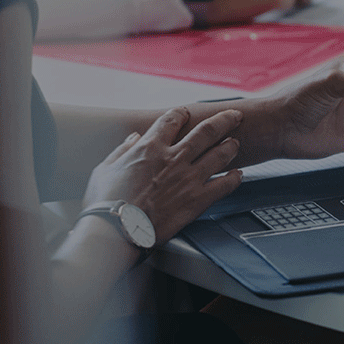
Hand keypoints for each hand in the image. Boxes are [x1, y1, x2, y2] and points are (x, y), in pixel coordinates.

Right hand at [82, 107, 244, 243]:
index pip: (172, 120)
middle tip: (235, 116)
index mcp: (150, 148)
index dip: (181, 113)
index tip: (187, 112)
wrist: (116, 231)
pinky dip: (234, 178)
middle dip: (224, 120)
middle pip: (207, 131)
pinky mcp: (197, 200)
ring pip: (220, 154)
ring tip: (236, 143)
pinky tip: (238, 175)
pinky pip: (224, 185)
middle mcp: (174, 158)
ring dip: (231, 146)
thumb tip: (134, 138)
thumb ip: (122, 150)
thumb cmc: (105, 203)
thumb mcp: (104, 169)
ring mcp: (189, 178)